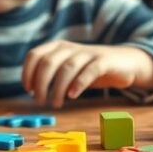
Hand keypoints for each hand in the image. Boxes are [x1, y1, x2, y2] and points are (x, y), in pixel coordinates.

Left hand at [21, 41, 152, 107]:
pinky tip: (72, 96)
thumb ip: (52, 75)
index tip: (29, 90)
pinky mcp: (104, 61)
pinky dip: (79, 83)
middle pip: (48, 62)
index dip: (28, 73)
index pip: (35, 55)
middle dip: (41, 84)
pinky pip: (89, 71)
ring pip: (67, 68)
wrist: (124, 63)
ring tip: (56, 104)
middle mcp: (70, 48)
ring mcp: (87, 53)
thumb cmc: (90, 69)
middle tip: (41, 101)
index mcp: (57, 47)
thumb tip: (33, 91)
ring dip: (58, 88)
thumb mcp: (67, 69)